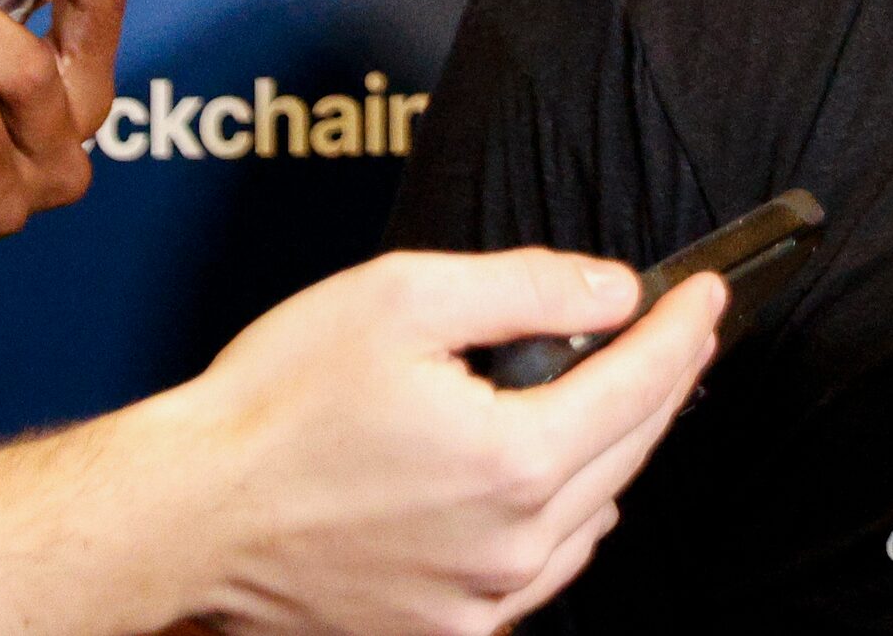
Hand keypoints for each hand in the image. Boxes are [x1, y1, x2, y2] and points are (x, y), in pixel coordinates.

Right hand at [143, 249, 724, 635]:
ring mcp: (481, 605)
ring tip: (629, 391)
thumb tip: (617, 291)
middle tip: (683, 333)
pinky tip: (561, 476)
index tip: (709, 294)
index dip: (684, 330)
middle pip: (631, 451)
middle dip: (666, 382)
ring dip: (621, 450)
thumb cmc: (274, 405)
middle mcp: (511, 548)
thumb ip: (530, 287)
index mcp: (511, 462)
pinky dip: (569, 516)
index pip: (641, 385)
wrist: (182, 518)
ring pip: (596, 514)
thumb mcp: (404, 298)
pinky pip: (545, 571)